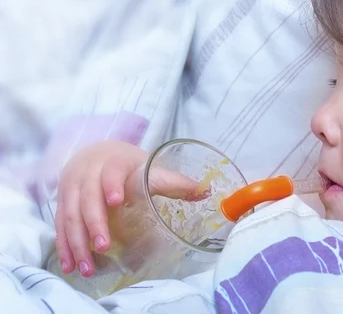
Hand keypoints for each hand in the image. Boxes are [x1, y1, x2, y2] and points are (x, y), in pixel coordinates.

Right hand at [55, 141, 201, 277]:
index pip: (112, 171)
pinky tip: (71, 264)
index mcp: (113, 162)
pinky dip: (64, 246)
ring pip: (71, 215)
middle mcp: (88, 174)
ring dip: (77, 242)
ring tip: (87, 266)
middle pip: (88, 198)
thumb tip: (205, 192)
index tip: (116, 200)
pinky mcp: (63, 203)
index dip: (113, 183)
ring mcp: (72, 188)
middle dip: (94, 223)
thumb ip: (173, 181)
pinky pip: (60, 225)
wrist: (96, 153)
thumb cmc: (127, 164)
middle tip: (104, 245)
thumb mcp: (149, 166)